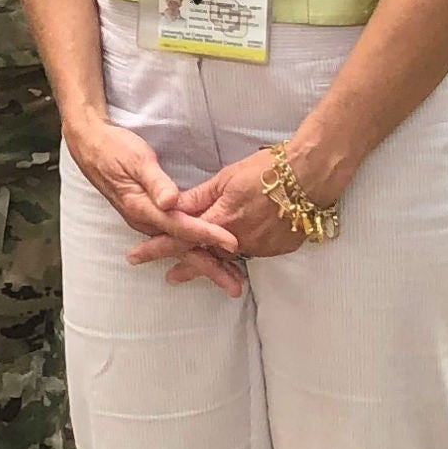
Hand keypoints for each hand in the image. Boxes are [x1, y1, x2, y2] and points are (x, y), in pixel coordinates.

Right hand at [63, 113, 244, 285]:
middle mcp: (144, 220)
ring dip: (205, 263)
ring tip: (230, 278)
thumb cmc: (114, 149)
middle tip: (235, 285)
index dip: (208, 234)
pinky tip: (207, 257)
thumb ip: (155, 182)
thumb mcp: (137, 160)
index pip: (181, 225)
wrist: (92, 147)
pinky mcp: (149, 217)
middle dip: (210, 267)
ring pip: (180, 247)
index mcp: (142, 207)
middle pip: (182, 247)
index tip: (232, 242)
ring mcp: (146, 221)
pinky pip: (175, 239)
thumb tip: (170, 201)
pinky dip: (194, 251)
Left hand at [137, 154, 313, 291]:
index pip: (181, 238)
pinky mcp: (278, 249)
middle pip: (205, 256)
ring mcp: (260, 246)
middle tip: (170, 278)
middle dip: (187, 267)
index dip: (157, 248)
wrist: (311, 176)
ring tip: (203, 269)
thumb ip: (199, 197)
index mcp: (221, 220)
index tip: (136, 256)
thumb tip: (171, 206)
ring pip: (230, 257)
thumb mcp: (226, 178)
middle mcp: (238, 239)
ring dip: (215, 262)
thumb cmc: (267, 170)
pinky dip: (242, 253)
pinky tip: (238, 252)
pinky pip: (253, 253)